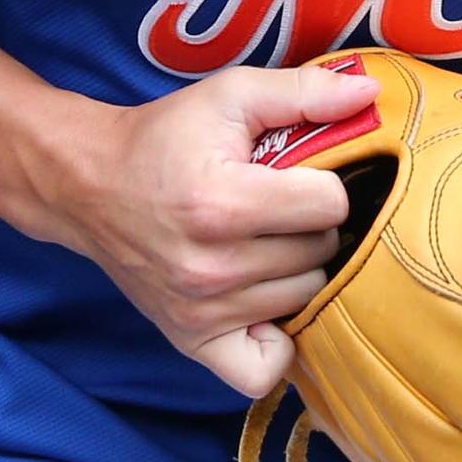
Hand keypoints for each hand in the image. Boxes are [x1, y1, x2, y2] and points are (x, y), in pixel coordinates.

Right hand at [30, 63, 381, 397]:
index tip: (296, 176)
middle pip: (319, 253)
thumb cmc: (165, 138)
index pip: (330, 206)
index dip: (321, 183)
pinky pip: (266, 369)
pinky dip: (276, 341)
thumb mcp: (230, 96)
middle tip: (276, 208)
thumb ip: (303, 92)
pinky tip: (264, 301)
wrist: (90, 185)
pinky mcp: (192, 340)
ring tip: (265, 242)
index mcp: (222, 203)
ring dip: (295, 270)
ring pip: (304, 298)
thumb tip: (371, 92)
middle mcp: (211, 267)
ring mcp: (201, 312)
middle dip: (309, 225)